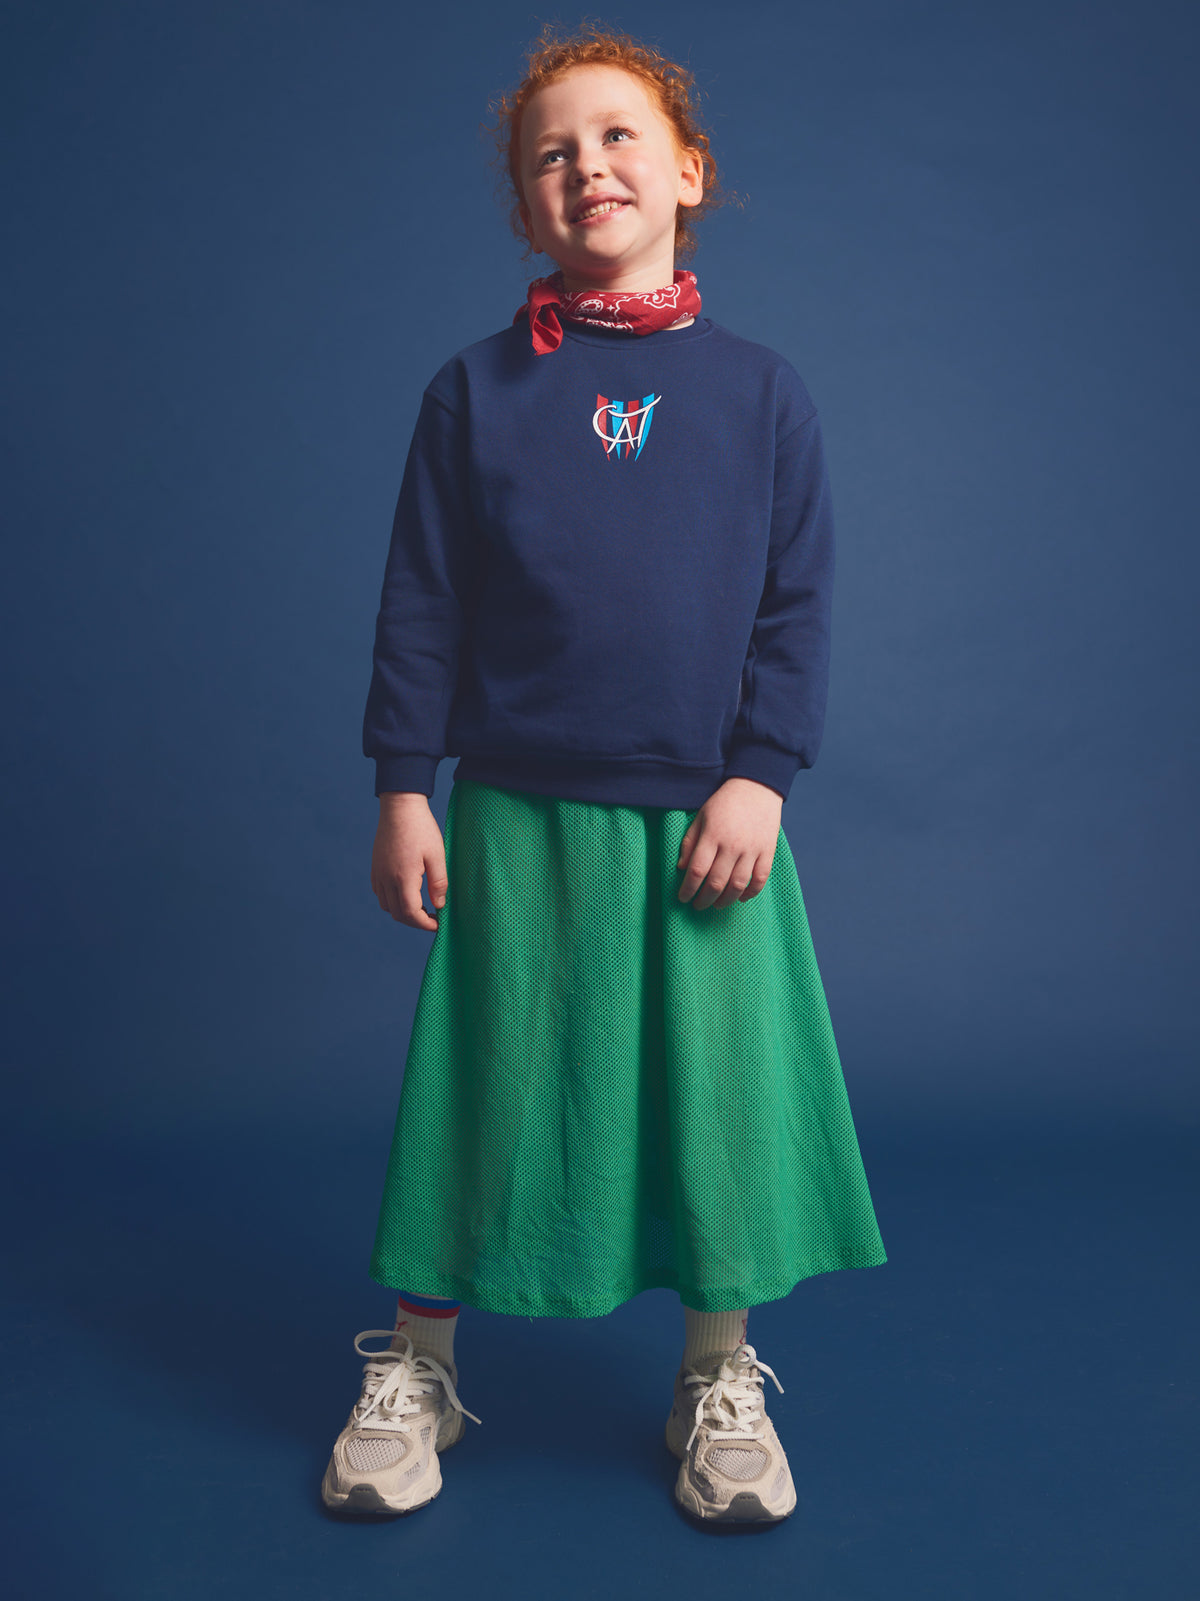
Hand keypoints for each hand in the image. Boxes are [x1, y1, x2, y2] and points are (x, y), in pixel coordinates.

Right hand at [370, 793, 447, 931]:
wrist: (400, 806)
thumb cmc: (421, 828)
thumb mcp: (437, 855)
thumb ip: (439, 883)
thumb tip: (440, 905)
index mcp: (403, 877)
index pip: (410, 913)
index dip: (424, 924)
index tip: (438, 925)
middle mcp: (386, 879)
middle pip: (397, 914)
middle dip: (415, 921)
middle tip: (432, 918)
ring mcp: (378, 873)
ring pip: (386, 906)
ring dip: (403, 912)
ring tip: (421, 907)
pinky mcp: (375, 867)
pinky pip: (380, 893)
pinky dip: (392, 901)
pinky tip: (407, 893)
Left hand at [677, 777, 783, 909]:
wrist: (756, 787)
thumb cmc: (724, 803)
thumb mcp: (701, 817)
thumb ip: (690, 842)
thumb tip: (682, 868)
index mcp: (713, 835)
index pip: (697, 870)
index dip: (688, 889)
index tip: (683, 898)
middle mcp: (732, 845)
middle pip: (716, 882)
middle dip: (704, 899)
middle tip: (698, 906)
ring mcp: (752, 849)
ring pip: (738, 885)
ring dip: (725, 900)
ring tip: (717, 904)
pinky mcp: (768, 851)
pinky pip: (760, 879)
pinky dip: (750, 893)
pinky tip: (740, 898)